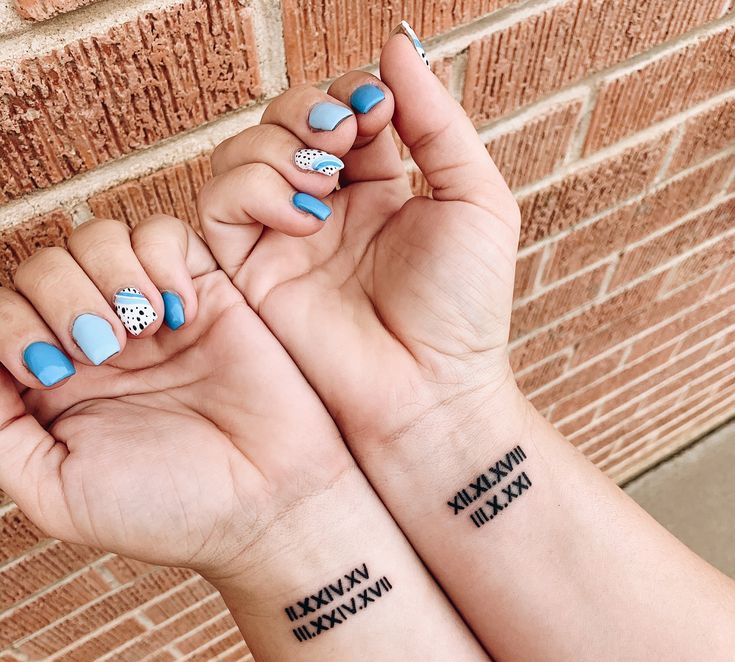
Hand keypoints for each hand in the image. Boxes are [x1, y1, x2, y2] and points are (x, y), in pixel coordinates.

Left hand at [0, 217, 347, 579]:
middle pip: (42, 267)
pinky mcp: (205, 294)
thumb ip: (0, 431)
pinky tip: (180, 315)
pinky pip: (163, 234)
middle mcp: (97, 344)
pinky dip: (160, 260)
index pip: (2, 315)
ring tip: (144, 329)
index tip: (49, 371)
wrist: (267, 506)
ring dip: (109, 275)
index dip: (11, 326)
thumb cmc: (169, 511)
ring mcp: (151, 317)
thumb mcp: (55, 490)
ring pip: (97, 238)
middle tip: (104, 351)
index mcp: (55, 387)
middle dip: (62, 299)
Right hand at [198, 30, 521, 446]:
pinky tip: (303, 214)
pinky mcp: (250, 273)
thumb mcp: (476, 199)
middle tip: (345, 137)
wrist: (432, 390)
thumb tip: (396, 45)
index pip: (341, 111)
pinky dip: (252, 188)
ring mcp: (283, 241)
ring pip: (243, 154)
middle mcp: (324, 210)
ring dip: (278, 145)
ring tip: (324, 179)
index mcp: (377, 190)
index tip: (378, 111)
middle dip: (309, 111)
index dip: (351, 95)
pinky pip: (218, 204)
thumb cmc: (464, 309)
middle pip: (284, 122)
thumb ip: (437, 121)